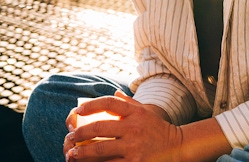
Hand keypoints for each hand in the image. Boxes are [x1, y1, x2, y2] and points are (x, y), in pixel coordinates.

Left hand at [63, 90, 182, 161]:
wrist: (178, 148)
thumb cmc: (158, 129)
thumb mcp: (147, 112)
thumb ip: (130, 103)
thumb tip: (115, 93)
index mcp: (135, 113)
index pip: (109, 103)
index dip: (91, 105)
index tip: (77, 111)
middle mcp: (133, 128)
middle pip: (99, 127)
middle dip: (80, 133)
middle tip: (70, 137)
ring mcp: (133, 147)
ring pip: (100, 149)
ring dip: (82, 153)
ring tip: (71, 155)